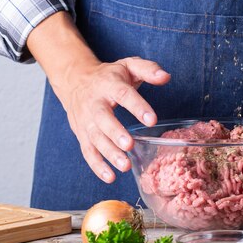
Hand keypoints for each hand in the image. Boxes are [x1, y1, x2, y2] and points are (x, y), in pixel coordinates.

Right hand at [62, 57, 170, 182]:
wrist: (76, 80)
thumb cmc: (110, 76)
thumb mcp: (129, 65)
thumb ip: (148, 70)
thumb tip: (166, 77)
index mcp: (109, 84)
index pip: (123, 94)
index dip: (137, 107)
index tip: (152, 120)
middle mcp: (95, 103)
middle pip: (103, 118)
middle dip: (115, 133)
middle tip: (129, 145)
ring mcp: (86, 120)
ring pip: (94, 138)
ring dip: (108, 153)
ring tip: (125, 166)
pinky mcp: (82, 134)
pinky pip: (87, 151)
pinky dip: (97, 166)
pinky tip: (110, 177)